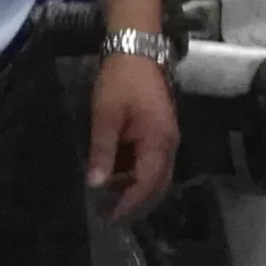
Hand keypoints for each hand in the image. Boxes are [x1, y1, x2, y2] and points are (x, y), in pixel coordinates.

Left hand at [87, 47, 177, 219]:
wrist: (137, 47)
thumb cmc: (120, 80)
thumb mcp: (106, 116)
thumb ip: (103, 152)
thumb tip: (96, 185)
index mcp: (158, 143)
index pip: (146, 185)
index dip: (128, 205)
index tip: (108, 218)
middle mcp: (168, 144)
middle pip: (156, 185)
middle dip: (134, 202)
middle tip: (108, 215)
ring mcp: (166, 137)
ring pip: (154, 174)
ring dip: (134, 188)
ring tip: (108, 198)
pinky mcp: (160, 129)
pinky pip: (151, 160)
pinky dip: (135, 172)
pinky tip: (116, 174)